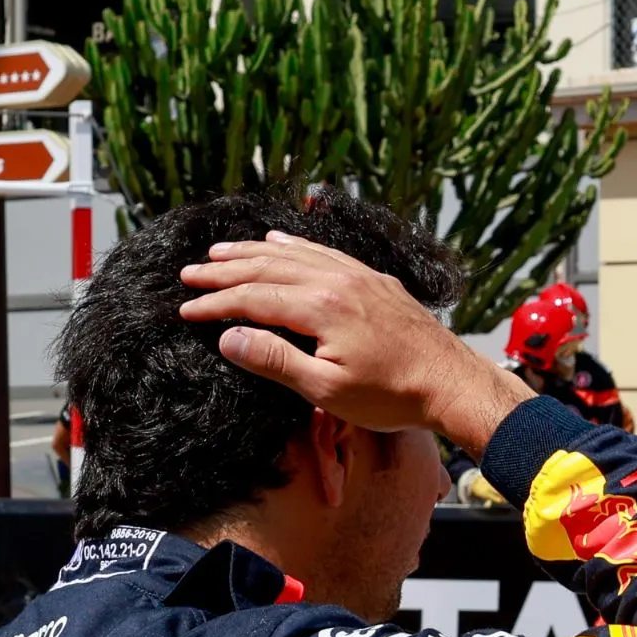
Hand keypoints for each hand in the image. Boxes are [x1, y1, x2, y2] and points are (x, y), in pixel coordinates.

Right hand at [178, 232, 529, 453]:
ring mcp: (358, 276)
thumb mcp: (326, 390)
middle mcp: (337, 280)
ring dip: (253, 252)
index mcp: (321, 307)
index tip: (185, 309)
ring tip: (221, 251)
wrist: (451, 383)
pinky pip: (324, 252)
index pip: (254, 298)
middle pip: (267, 268)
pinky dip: (295, 245)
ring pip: (294, 254)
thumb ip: (275, 360)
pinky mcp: (374, 280)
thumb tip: (228, 337)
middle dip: (224, 271)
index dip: (216, 303)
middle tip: (189, 273)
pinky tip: (279, 241)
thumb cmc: (391, 395)